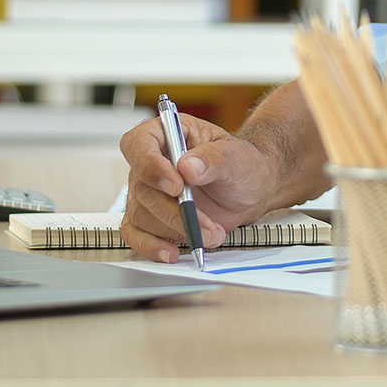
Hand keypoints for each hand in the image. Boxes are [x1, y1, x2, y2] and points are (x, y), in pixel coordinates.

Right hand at [119, 113, 279, 262]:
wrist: (250, 190)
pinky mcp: (150, 216)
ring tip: (212, 234)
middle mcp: (152, 162)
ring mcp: (148, 191)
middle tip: (205, 223)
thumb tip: (187, 166)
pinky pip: (136, 234)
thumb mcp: (237, 157)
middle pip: (142, 188)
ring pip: (142, 214)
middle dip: (175, 211)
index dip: (151, 166)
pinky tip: (171, 252)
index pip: (139, 144)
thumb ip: (214, 159)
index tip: (176, 186)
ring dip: (177, 230)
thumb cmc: (242, 165)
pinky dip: (151, 246)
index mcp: (168, 134)